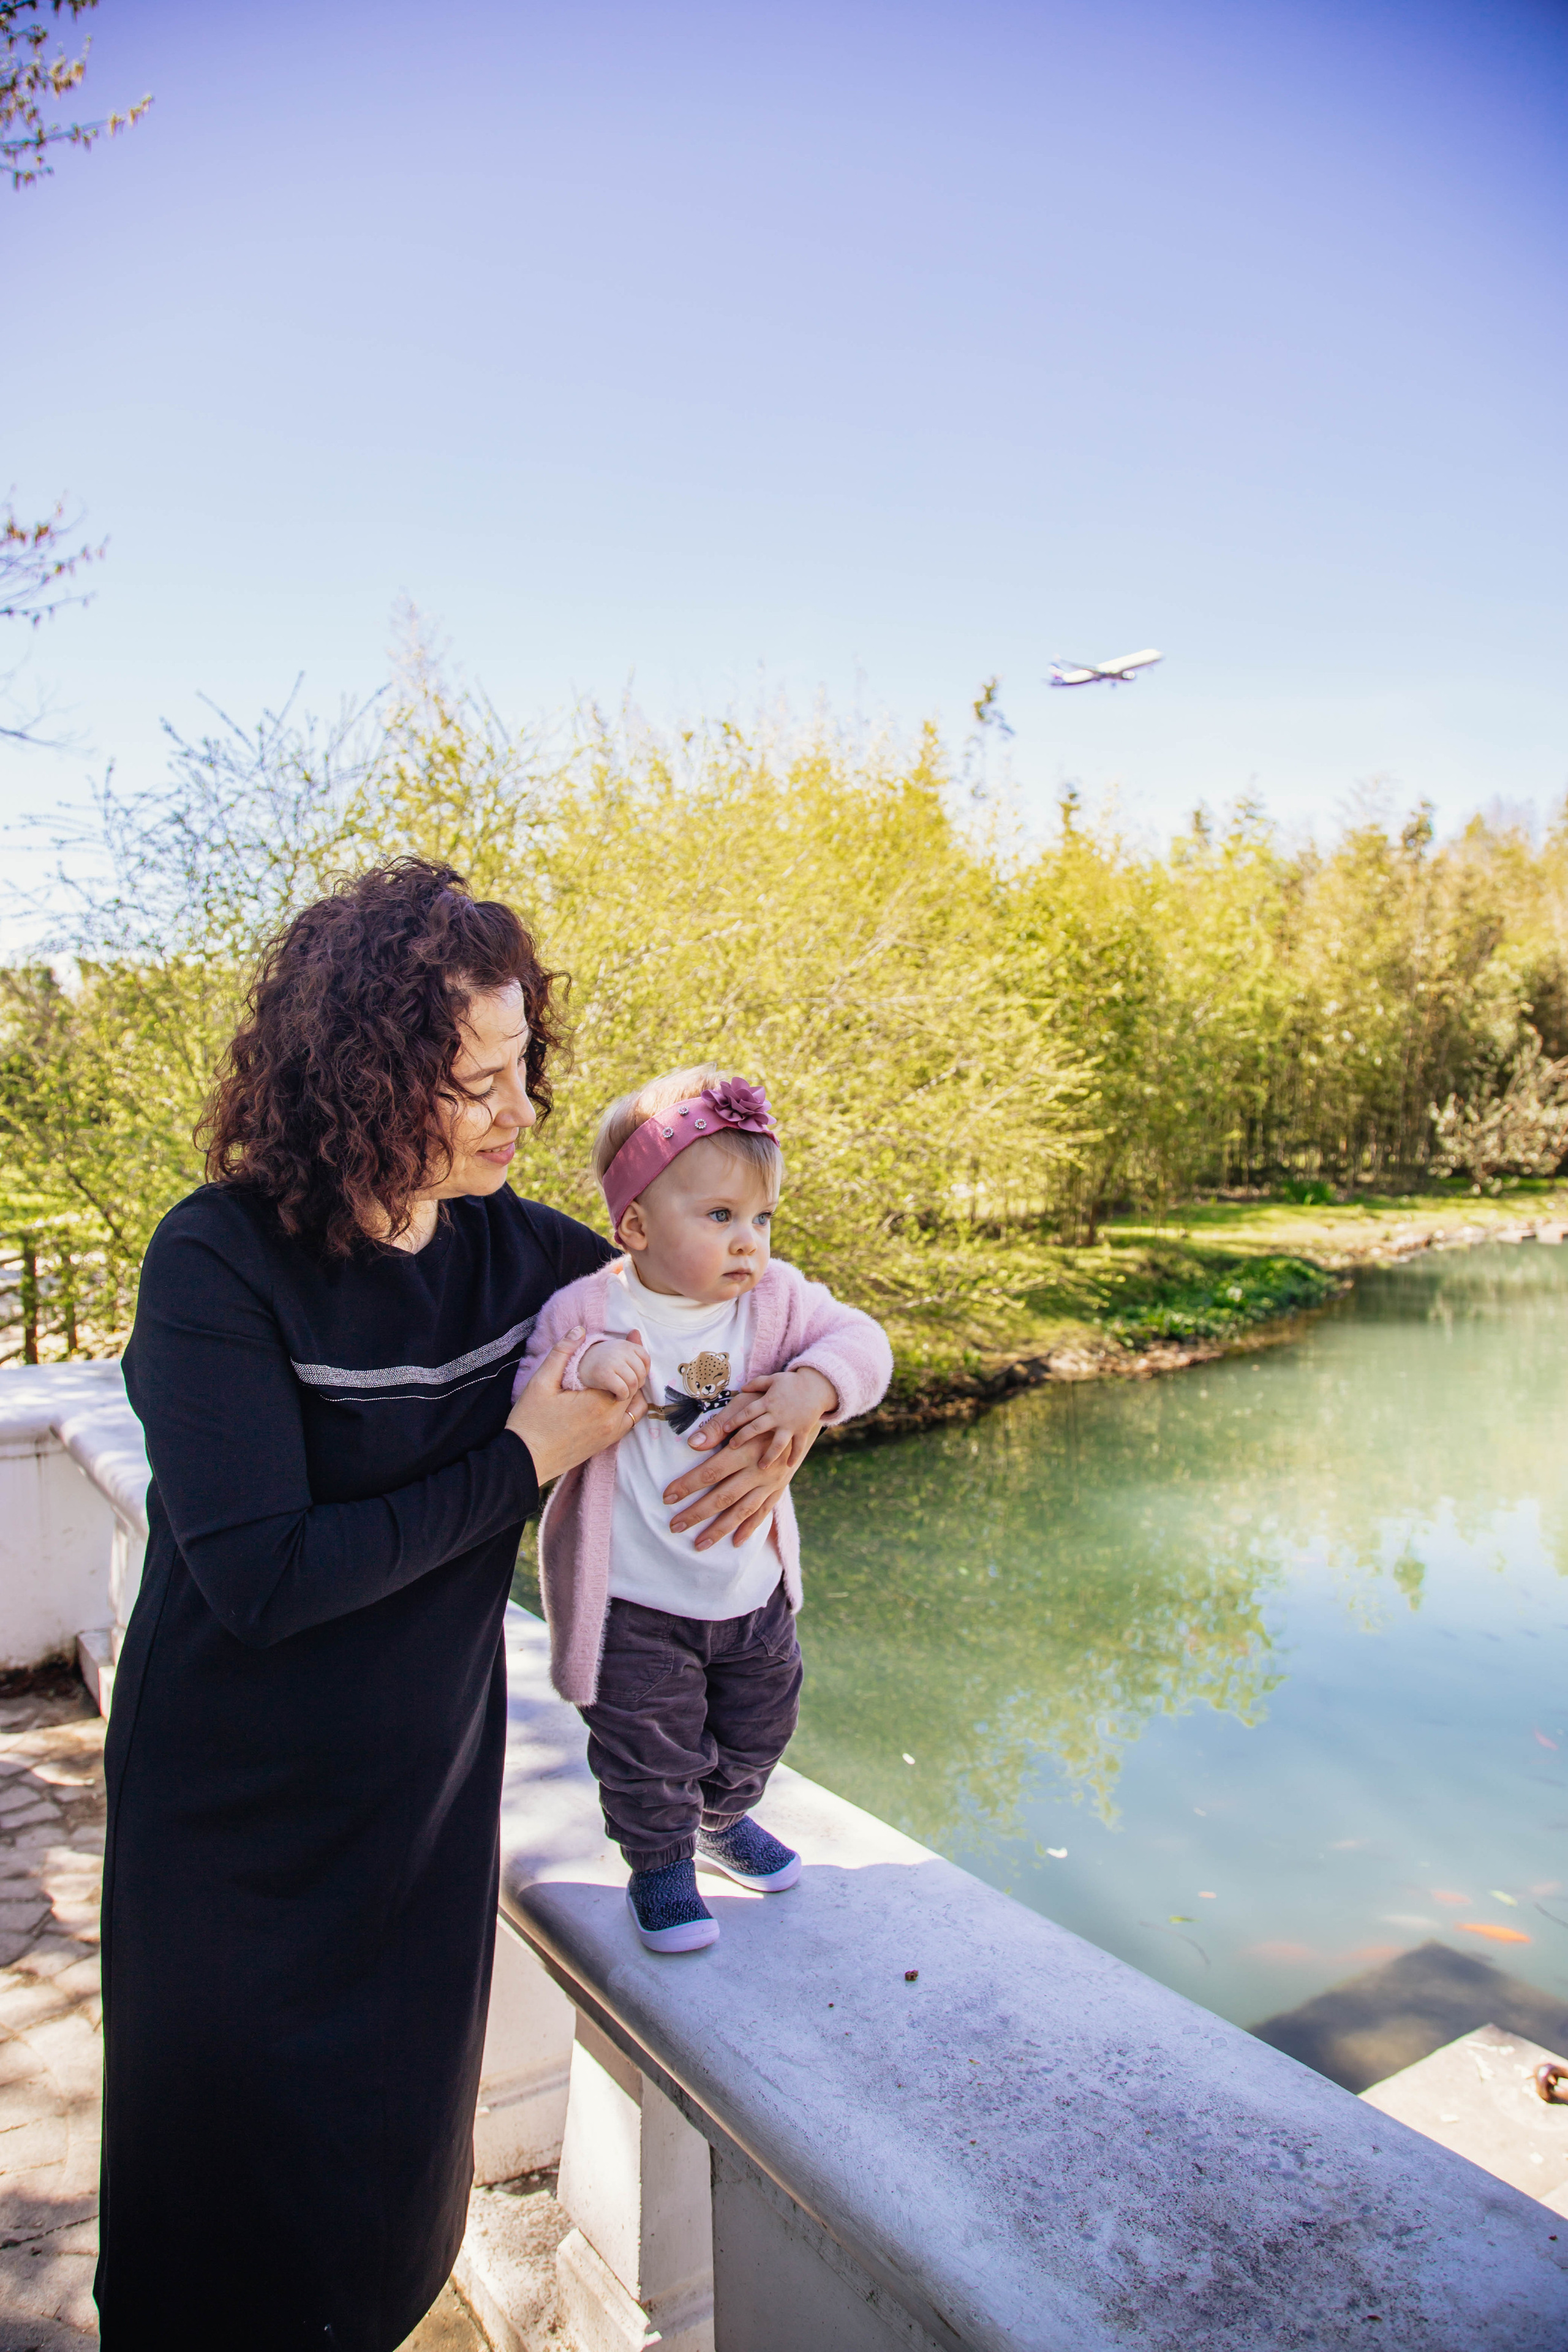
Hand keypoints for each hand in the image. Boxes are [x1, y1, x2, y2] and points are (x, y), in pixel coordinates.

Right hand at [507, 1327, 645, 1484]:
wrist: (525, 1459)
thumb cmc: (530, 1421)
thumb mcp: (541, 1382)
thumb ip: (562, 1354)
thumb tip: (580, 1330)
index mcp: (599, 1403)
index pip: (631, 1373)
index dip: (632, 1352)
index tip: (631, 1336)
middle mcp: (611, 1421)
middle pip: (637, 1387)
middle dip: (634, 1367)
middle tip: (629, 1348)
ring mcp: (610, 1435)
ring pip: (637, 1406)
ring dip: (633, 1388)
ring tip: (623, 1371)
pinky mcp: (605, 1444)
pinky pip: (628, 1421)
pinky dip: (628, 1405)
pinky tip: (615, 1393)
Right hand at [579, 1330, 649, 1401]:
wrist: (574, 1367)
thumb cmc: (598, 1362)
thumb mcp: (614, 1349)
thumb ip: (628, 1343)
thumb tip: (636, 1332)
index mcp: (624, 1344)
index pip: (645, 1358)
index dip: (643, 1371)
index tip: (634, 1377)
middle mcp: (620, 1351)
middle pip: (640, 1373)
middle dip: (637, 1385)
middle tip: (627, 1388)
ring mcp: (613, 1362)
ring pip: (633, 1383)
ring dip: (630, 1393)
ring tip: (622, 1393)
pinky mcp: (605, 1375)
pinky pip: (623, 1390)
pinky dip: (622, 1396)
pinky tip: (616, 1396)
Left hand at [662, 1400, 824, 1549]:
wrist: (802, 1413)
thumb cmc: (765, 1407)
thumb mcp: (742, 1408)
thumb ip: (718, 1427)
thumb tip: (692, 1444)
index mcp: (747, 1449)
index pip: (711, 1472)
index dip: (688, 1485)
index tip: (667, 1497)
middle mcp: (759, 1470)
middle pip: (723, 1497)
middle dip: (697, 1514)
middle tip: (674, 1526)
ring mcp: (771, 1482)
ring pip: (742, 1511)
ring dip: (720, 1529)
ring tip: (699, 1545)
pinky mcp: (779, 1488)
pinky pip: (764, 1512)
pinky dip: (750, 1528)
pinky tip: (735, 1542)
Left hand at [686, 1364, 836, 1468]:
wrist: (818, 1386)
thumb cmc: (792, 1383)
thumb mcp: (773, 1379)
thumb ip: (756, 1384)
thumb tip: (742, 1387)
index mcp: (768, 1401)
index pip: (748, 1412)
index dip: (735, 1420)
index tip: (725, 1429)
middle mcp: (778, 1414)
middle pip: (757, 1428)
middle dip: (743, 1438)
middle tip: (732, 1447)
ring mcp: (791, 1424)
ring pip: (777, 1443)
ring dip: (769, 1455)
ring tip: (761, 1467)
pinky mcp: (803, 1430)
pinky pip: (798, 1446)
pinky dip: (794, 1456)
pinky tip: (788, 1466)